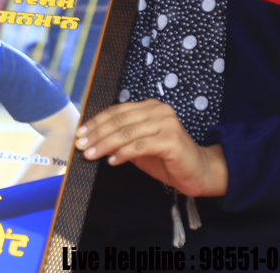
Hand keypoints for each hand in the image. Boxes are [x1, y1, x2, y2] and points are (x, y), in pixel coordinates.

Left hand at [74, 99, 227, 197]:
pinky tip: (112, 161)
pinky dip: (123, 154)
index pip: (117, 111)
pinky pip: (140, 146)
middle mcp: (158, 110)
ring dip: (105, 144)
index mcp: (149, 107)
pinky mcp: (171, 139)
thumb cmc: (167, 159)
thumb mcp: (139, 147)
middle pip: (119, 120)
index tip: (80, 133)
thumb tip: (91, 141)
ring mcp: (166, 123)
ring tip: (90, 154)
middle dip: (97, 133)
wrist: (199, 172)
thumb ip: (120, 140)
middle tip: (80, 145)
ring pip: (127, 133)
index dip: (96, 122)